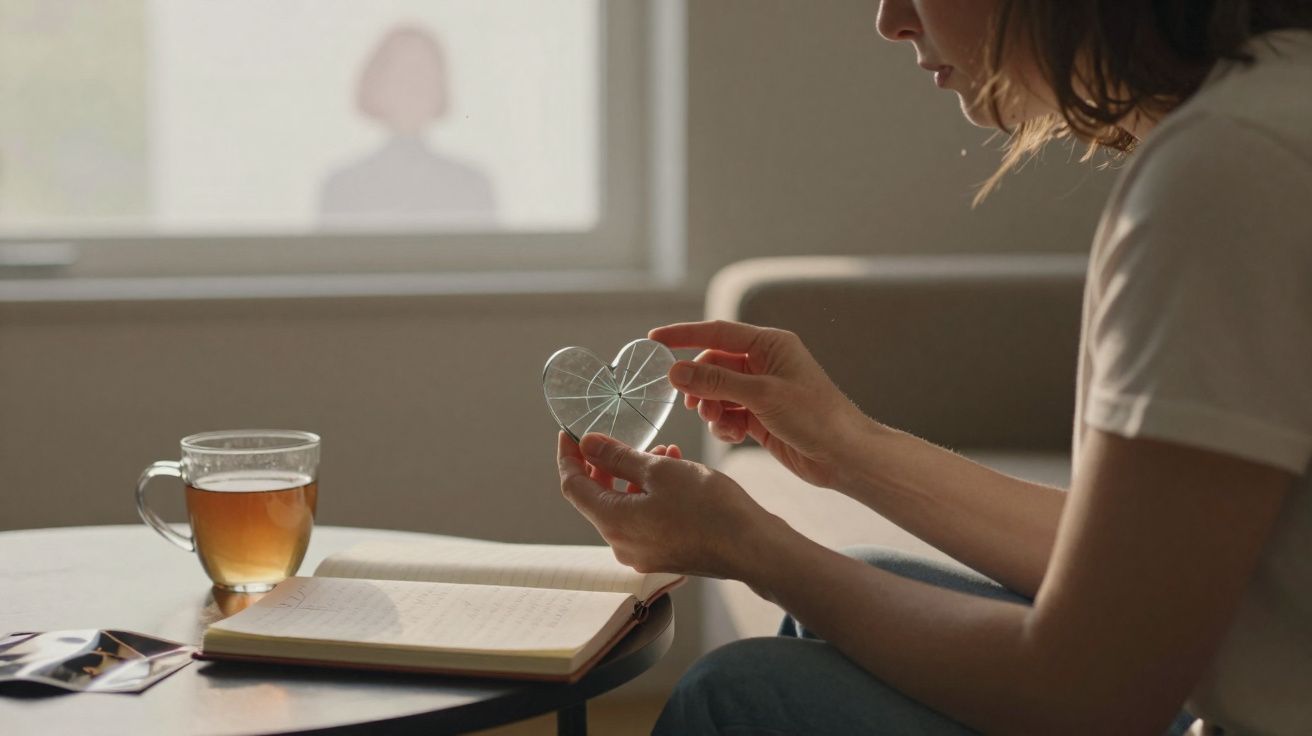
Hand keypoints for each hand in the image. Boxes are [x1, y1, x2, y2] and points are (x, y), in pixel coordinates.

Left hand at [557, 431, 784, 579]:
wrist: (752, 546)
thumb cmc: (709, 508)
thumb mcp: (660, 471)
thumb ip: (618, 457)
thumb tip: (588, 445)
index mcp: (614, 523)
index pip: (573, 486)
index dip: (568, 457)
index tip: (568, 434)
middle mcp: (622, 544)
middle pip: (598, 498)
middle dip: (607, 464)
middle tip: (619, 438)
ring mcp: (644, 553)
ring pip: (626, 506)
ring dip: (636, 476)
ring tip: (663, 451)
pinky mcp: (664, 554)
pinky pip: (645, 519)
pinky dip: (652, 494)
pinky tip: (675, 472)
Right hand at [648, 320, 873, 489]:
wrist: (844, 456)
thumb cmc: (815, 417)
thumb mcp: (762, 395)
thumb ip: (716, 383)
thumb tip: (676, 372)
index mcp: (770, 345)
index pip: (718, 332)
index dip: (684, 335)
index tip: (654, 339)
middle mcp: (764, 363)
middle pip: (714, 366)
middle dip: (700, 385)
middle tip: (691, 404)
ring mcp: (761, 391)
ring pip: (717, 392)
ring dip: (711, 407)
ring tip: (717, 421)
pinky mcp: (759, 416)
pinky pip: (727, 413)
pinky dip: (723, 423)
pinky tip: (733, 434)